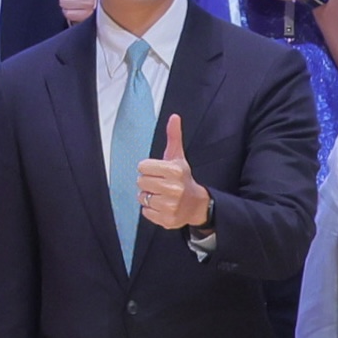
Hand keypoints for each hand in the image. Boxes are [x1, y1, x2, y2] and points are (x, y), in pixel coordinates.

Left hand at [133, 109, 209, 232]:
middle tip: (160, 184)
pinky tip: (162, 206)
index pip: (142, 166)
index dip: (149, 169)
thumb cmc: (182, 178)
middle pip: (140, 182)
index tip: (160, 172)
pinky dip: (151, 210)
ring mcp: (171, 206)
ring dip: (148, 196)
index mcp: (175, 170)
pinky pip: (146, 212)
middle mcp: (174, 189)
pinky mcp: (167, 220)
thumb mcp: (178, 157)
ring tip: (162, 195)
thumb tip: (174, 117)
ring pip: (142, 197)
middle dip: (148, 182)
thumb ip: (173, 137)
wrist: (196, 204)